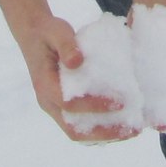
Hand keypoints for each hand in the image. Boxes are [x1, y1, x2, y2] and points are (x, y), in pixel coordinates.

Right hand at [17, 13, 140, 143]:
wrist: (34, 35)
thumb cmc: (48, 32)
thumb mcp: (56, 31)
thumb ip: (66, 44)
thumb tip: (77, 61)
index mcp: (45, 85)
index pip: (69, 103)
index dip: (94, 105)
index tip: (120, 102)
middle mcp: (48, 102)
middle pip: (73, 129)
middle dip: (103, 133)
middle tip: (131, 129)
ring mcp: (54, 107)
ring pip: (77, 132)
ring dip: (104, 135)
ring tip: (131, 130)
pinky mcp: (63, 107)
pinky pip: (81, 125)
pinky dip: (100, 130)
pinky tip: (121, 126)